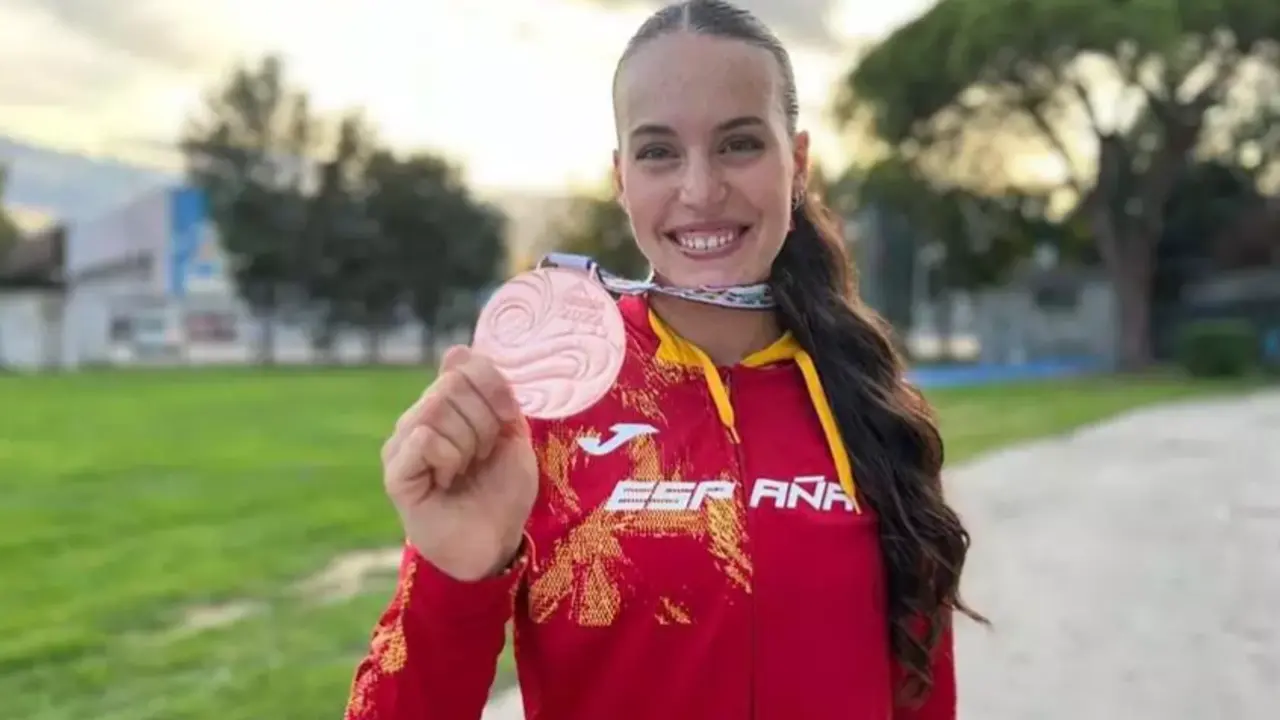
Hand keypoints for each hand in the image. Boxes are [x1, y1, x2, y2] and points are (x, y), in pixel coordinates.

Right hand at [382, 346, 537, 581]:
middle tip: (482, 456)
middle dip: (484, 422)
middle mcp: (418, 419)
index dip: (494, 387)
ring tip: (464, 471)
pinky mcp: (396, 473)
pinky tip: (446, 482)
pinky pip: (423, 439)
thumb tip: (458, 350)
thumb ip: (494, 395)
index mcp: (445, 407)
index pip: (464, 365)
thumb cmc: (502, 493)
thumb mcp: (511, 437)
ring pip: (437, 410)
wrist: (492, 544)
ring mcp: (402, 445)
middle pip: (452, 386)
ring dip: (468, 444)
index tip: (507, 419)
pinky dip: (447, 458)